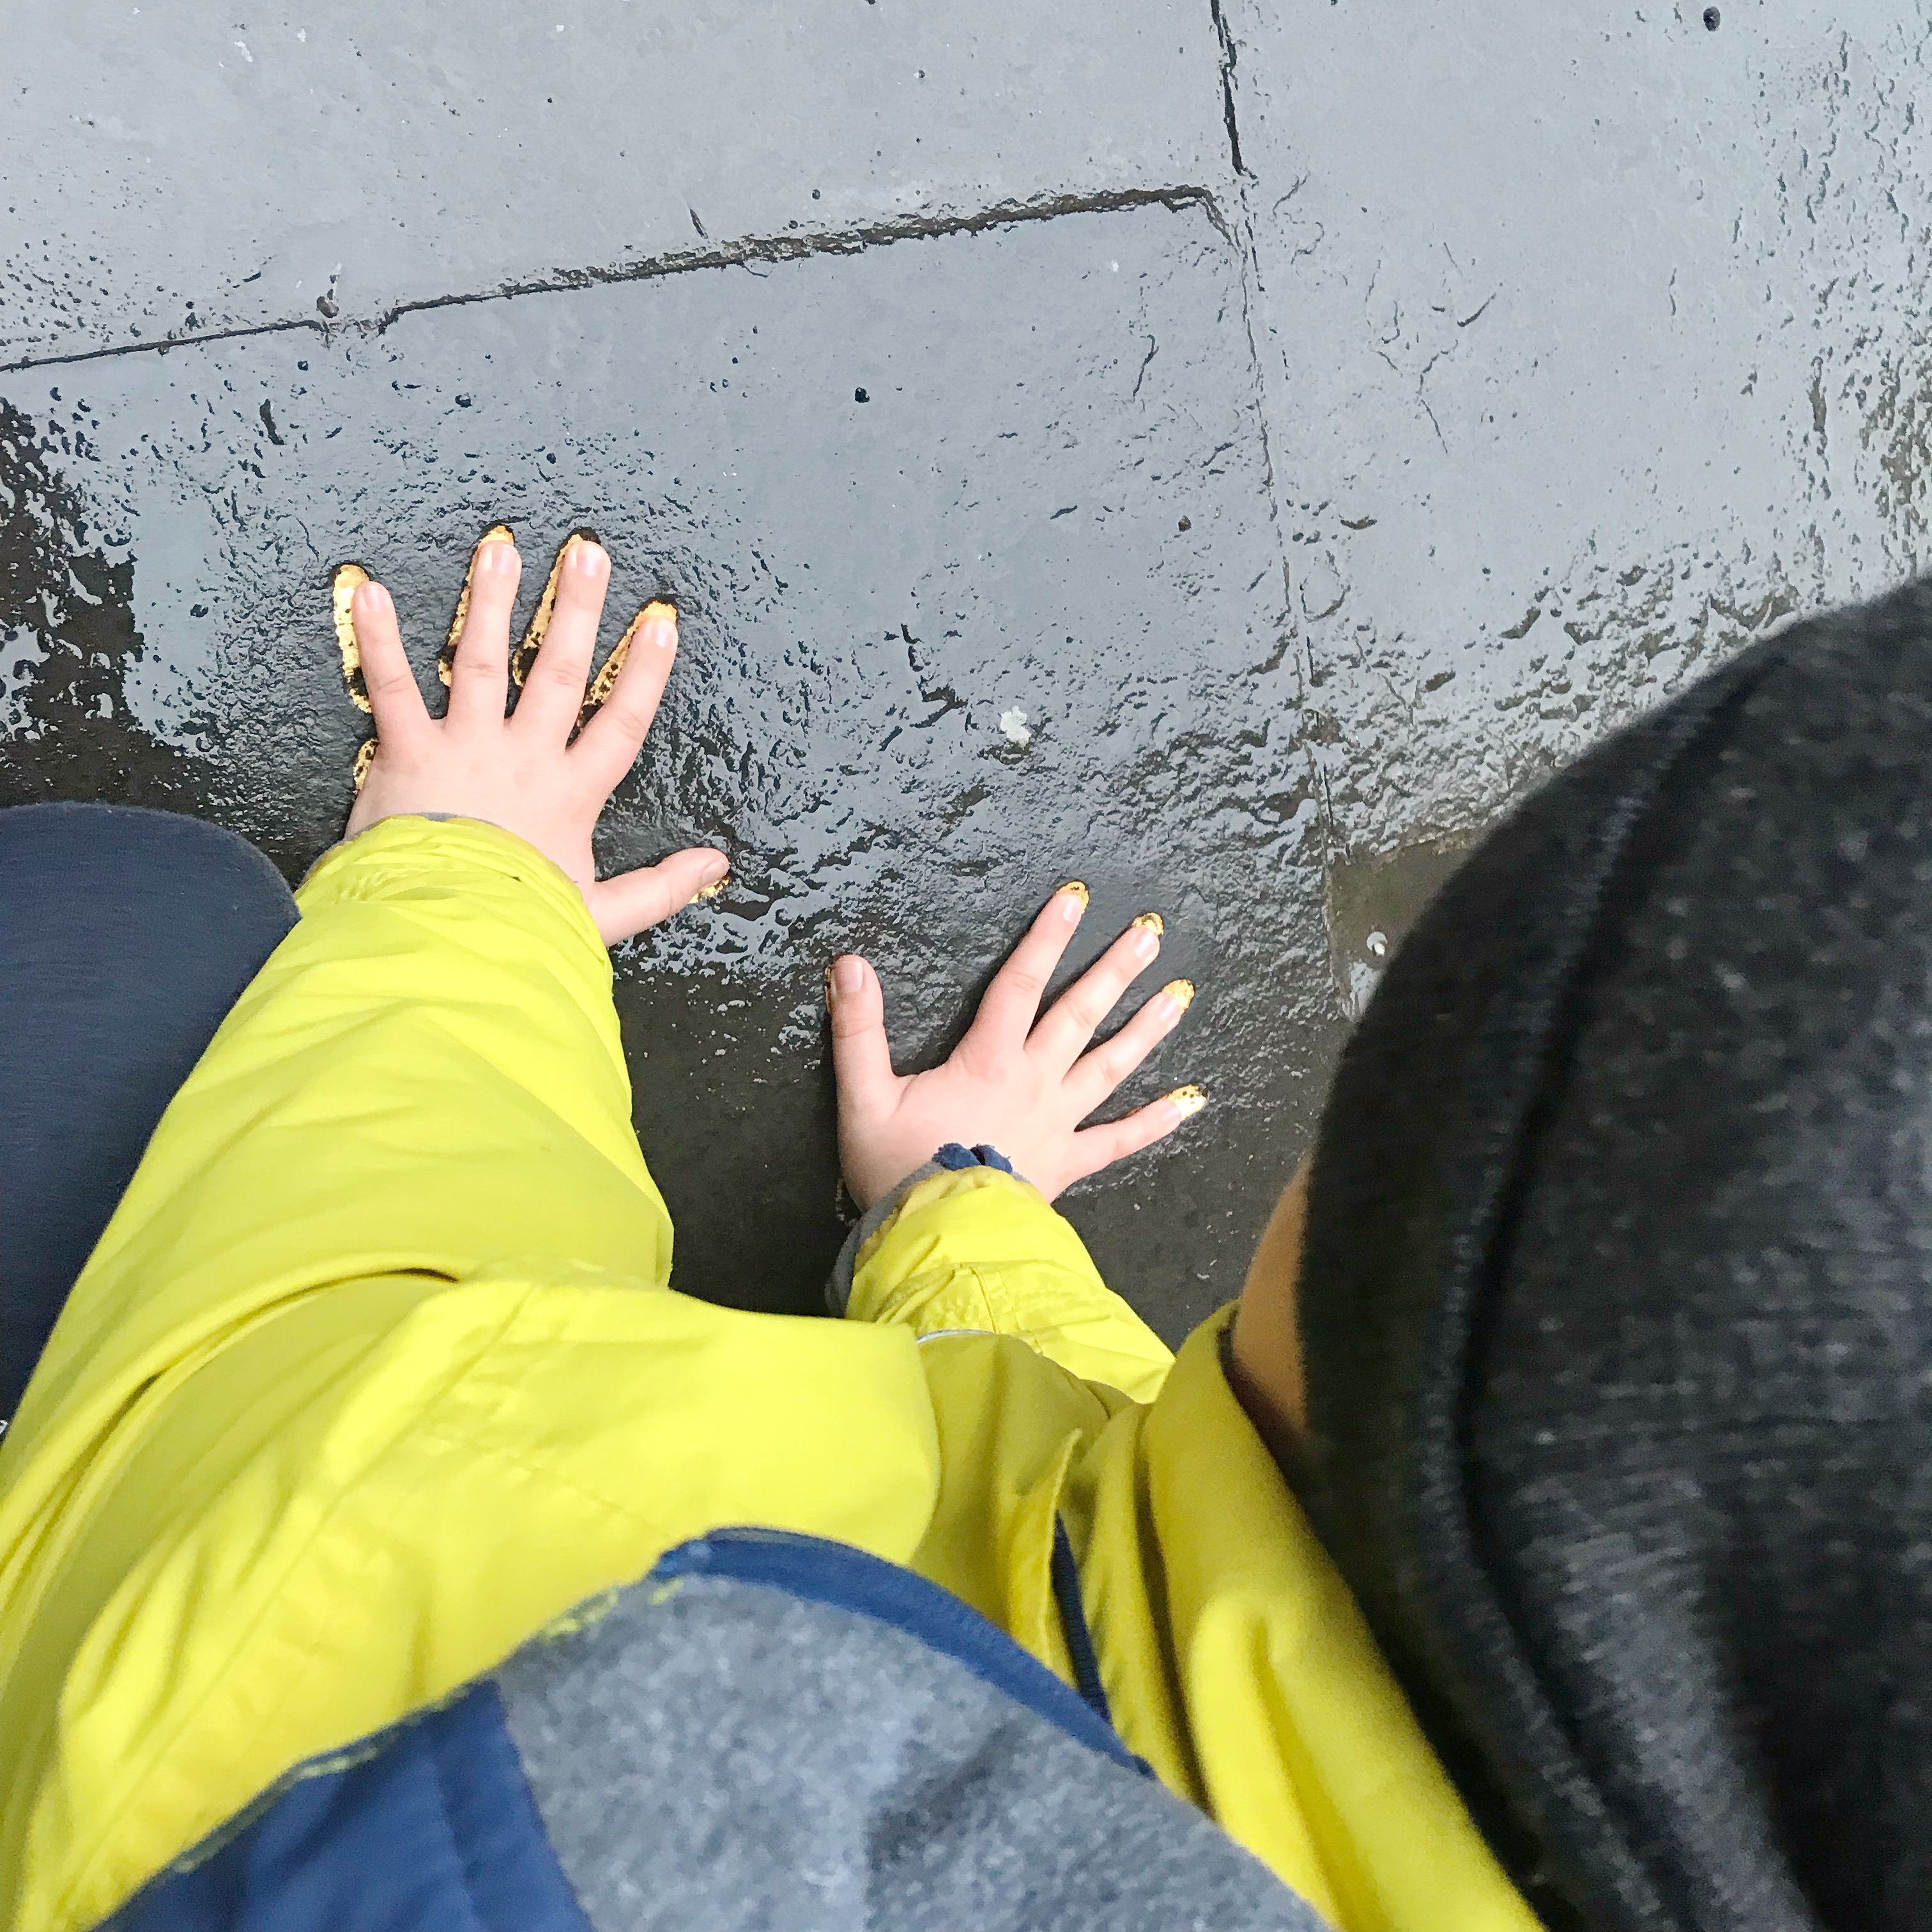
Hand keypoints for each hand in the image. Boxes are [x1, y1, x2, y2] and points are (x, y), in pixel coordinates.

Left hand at [343, 533, 727, 944]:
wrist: (448, 933)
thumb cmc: (520, 926)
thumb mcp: (602, 917)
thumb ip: (661, 888)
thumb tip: (716, 867)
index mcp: (571, 794)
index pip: (619, 723)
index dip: (643, 673)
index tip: (659, 624)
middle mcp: (524, 758)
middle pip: (559, 673)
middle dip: (576, 610)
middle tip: (587, 554)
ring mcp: (466, 749)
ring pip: (483, 662)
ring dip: (490, 601)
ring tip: (500, 549)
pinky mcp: (408, 753)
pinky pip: (392, 688)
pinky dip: (377, 640)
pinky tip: (370, 592)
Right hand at [827, 884, 1205, 1207]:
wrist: (937, 1238)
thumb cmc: (898, 1170)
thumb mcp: (864, 1097)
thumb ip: (858, 1029)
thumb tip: (848, 965)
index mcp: (989, 1060)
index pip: (1019, 984)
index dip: (1045, 938)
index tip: (1075, 898)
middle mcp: (1034, 1081)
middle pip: (1079, 1015)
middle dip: (1114, 970)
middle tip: (1151, 933)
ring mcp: (1058, 1122)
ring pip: (1110, 1066)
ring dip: (1146, 1028)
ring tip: (1181, 995)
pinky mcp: (1069, 1164)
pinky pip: (1121, 1140)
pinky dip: (1158, 1122)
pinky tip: (1193, 1101)